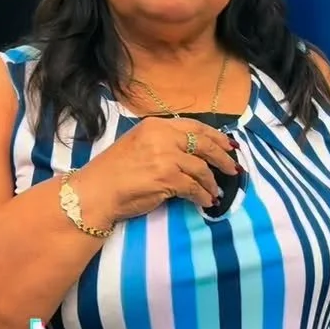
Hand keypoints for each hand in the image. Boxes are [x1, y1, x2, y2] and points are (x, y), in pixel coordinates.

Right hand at [76, 117, 239, 222]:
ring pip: (202, 168)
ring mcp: (166, 157)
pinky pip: (194, 187)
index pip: (195, 127)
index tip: (229, 146)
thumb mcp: (139, 144)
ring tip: (216, 192)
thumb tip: (193, 153)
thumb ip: (163, 142)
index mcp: (156, 126)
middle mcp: (163, 137)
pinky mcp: (167, 178)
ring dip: (212, 182)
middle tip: (233, 169)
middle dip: (223, 157)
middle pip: (204, 144)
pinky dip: (203, 195)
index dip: (216, 137)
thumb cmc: (114, 171)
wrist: (96, 191)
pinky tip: (206, 202)